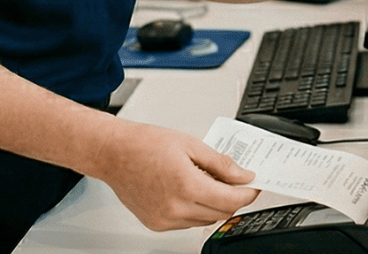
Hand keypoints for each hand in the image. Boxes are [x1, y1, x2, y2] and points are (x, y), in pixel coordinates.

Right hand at [90, 121, 258, 230]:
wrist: (113, 154)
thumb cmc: (145, 144)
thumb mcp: (190, 144)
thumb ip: (220, 163)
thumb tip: (242, 175)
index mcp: (186, 186)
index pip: (231, 200)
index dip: (248, 193)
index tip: (254, 185)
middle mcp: (175, 208)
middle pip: (221, 212)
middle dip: (234, 198)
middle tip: (236, 181)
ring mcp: (165, 219)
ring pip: (205, 219)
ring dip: (214, 204)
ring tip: (207, 181)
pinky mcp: (157, 224)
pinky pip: (187, 222)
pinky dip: (196, 209)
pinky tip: (190, 190)